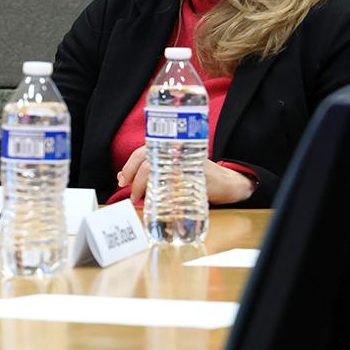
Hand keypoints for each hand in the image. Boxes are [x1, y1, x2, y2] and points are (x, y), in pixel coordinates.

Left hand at [118, 145, 255, 204]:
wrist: (227, 183)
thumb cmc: (197, 176)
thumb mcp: (174, 167)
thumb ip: (153, 169)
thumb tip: (125, 178)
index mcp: (169, 147)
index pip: (141, 152)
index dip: (128, 167)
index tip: (122, 181)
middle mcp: (176, 151)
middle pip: (146, 163)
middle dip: (134, 180)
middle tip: (132, 195)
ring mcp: (185, 164)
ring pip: (155, 173)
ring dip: (144, 188)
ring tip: (141, 200)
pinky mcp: (194, 177)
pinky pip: (171, 185)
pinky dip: (161, 196)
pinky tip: (157, 202)